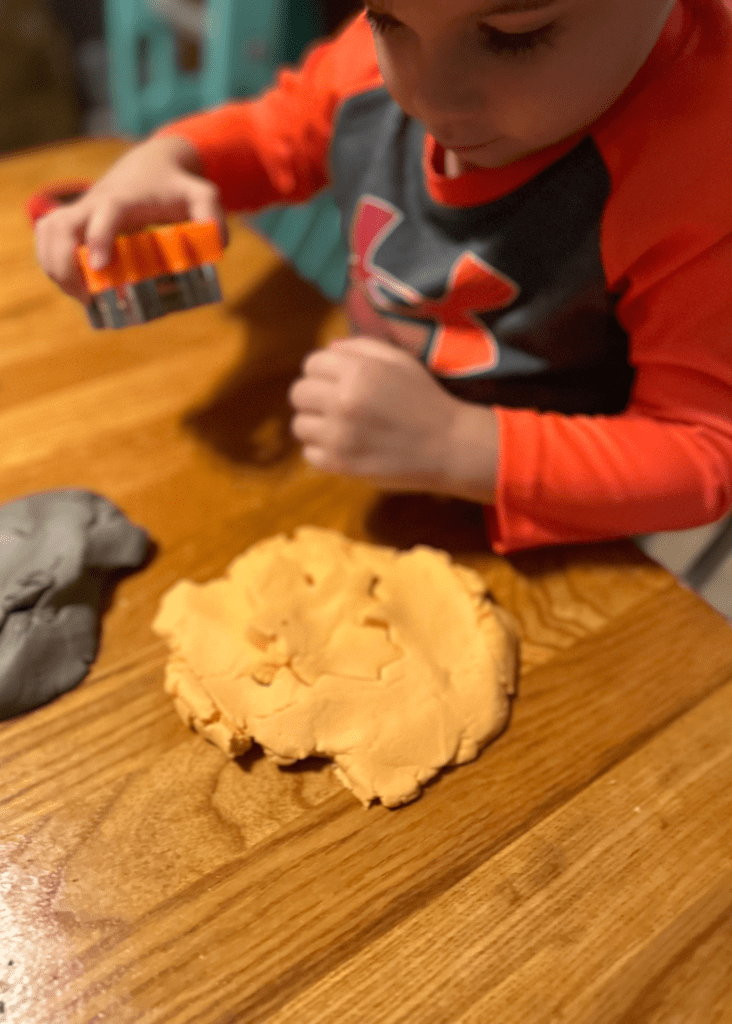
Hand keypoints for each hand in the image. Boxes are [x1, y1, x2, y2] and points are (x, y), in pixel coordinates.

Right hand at [33, 134, 226, 304]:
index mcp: (125, 199)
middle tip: (88, 298)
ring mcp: (81, 211)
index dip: (97, 239)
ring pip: (47, 232)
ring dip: (53, 267)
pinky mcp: (74, 220)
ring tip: (81, 297)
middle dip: (64, 264)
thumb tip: (216, 246)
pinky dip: (50, 261)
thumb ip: (213, 217)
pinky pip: (47, 237)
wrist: (151, 164)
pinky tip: (74, 285)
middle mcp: (95, 203)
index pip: (104, 214)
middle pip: (60, 227)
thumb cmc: (178, 186)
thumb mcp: (203, 196)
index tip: (98, 267)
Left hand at [288, 336, 479, 494]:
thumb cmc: (424, 399)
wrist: (448, 446)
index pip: (311, 364)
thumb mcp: (399, 360)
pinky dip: (324, 451)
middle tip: (335, 405)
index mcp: (357, 370)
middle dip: (314, 396)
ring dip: (316, 425)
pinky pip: (310, 454)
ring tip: (341, 427)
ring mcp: (339, 435)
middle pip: (298, 393)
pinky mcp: (340, 464)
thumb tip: (328, 350)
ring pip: (299, 425)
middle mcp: (343, 401)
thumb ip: (361, 347)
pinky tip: (347, 447)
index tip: (338, 381)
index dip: (323, 371)